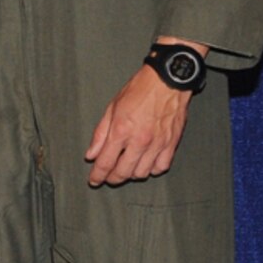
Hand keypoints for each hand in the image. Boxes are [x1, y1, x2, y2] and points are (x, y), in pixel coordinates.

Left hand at [84, 64, 192, 185]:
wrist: (167, 81)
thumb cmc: (139, 91)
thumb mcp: (112, 108)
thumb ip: (100, 134)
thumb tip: (91, 155)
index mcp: (121, 131)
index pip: (105, 162)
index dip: (97, 175)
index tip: (94, 181)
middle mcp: (140, 141)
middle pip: (123, 172)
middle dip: (112, 178)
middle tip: (108, 177)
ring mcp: (157, 144)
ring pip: (142, 173)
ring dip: (131, 174)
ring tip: (126, 167)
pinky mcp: (172, 143)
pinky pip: (161, 166)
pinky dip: (152, 169)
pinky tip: (146, 163)